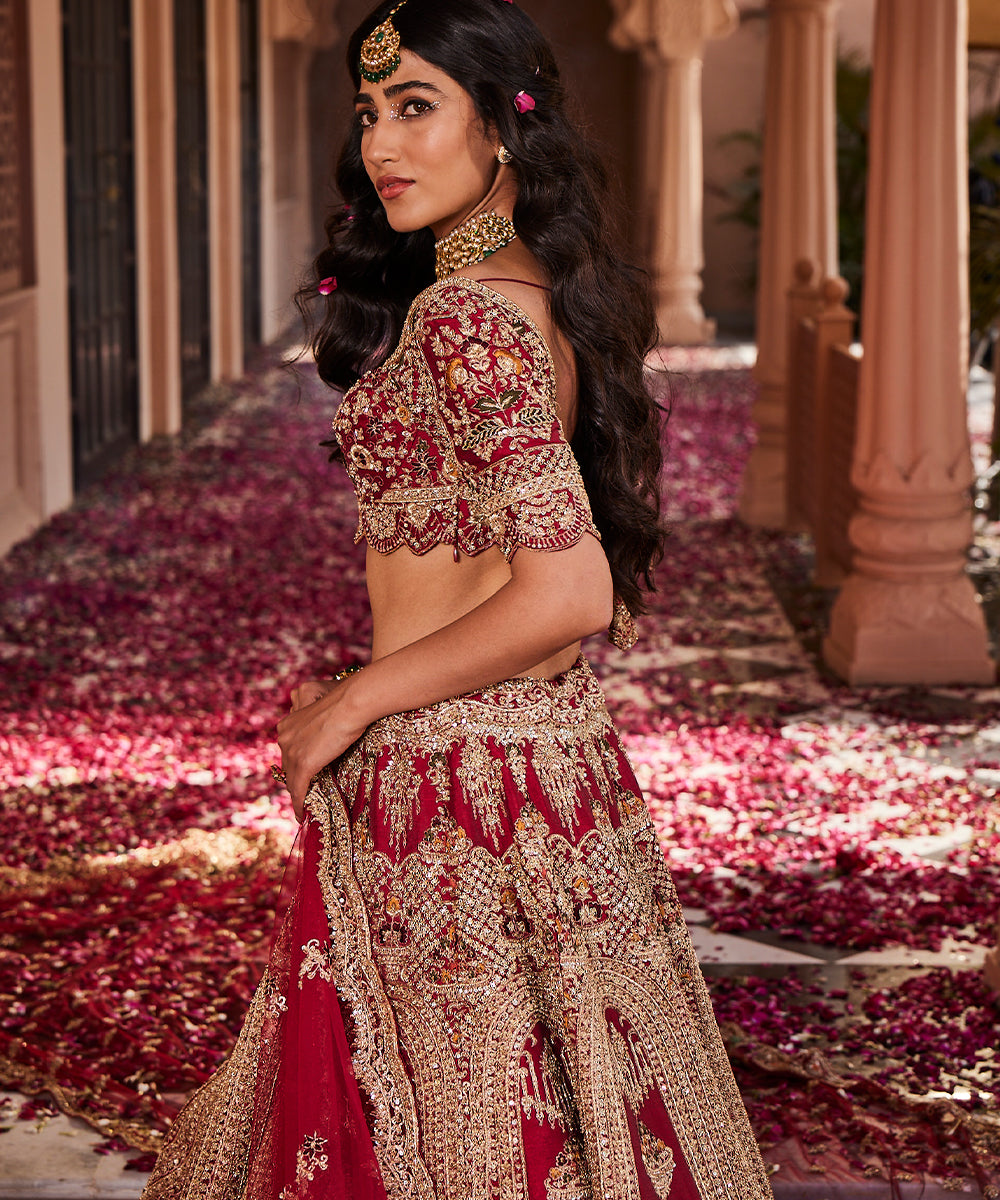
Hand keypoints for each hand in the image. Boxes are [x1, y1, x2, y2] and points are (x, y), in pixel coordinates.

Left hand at [275, 674, 368, 819]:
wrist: (351, 704)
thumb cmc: (345, 704)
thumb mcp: (325, 715)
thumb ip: (319, 728)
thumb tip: (327, 739)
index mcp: (287, 724)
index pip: (288, 752)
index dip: (295, 766)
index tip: (302, 776)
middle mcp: (284, 737)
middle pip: (287, 767)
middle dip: (295, 781)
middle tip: (305, 794)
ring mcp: (291, 751)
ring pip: (291, 781)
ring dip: (297, 795)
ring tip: (303, 808)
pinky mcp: (303, 764)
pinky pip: (298, 790)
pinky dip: (299, 804)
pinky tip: (301, 815)